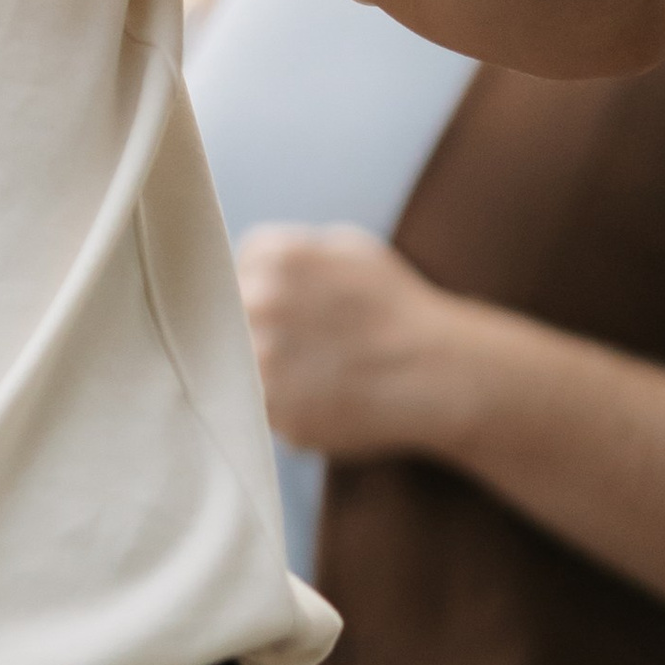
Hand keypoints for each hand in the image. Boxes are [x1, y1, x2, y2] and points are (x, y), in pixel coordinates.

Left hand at [236, 223, 485, 461]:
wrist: (438, 373)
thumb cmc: (396, 309)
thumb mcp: (349, 250)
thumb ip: (288, 251)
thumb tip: (240, 267)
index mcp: (278, 258)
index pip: (232, 271)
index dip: (257, 291)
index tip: (285, 307)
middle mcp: (261, 304)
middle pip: (226, 319)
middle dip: (255, 330)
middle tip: (300, 344)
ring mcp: (263, 363)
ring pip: (237, 367)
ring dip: (263, 371)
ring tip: (311, 372)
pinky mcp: (275, 414)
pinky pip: (259, 409)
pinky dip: (282, 407)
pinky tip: (319, 398)